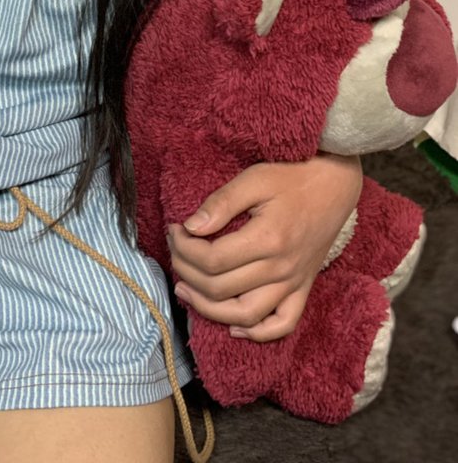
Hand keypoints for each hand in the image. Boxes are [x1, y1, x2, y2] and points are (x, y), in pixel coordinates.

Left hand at [167, 154, 361, 340]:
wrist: (334, 185)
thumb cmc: (292, 177)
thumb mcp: (254, 178)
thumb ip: (222, 202)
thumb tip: (191, 226)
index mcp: (267, 239)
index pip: (212, 260)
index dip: (185, 248)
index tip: (175, 230)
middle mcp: (281, 268)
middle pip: (221, 288)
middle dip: (187, 272)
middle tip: (175, 252)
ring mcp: (294, 282)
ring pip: (246, 314)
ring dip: (209, 309)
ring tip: (186, 291)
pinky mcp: (303, 288)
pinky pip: (283, 324)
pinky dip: (257, 332)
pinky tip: (234, 326)